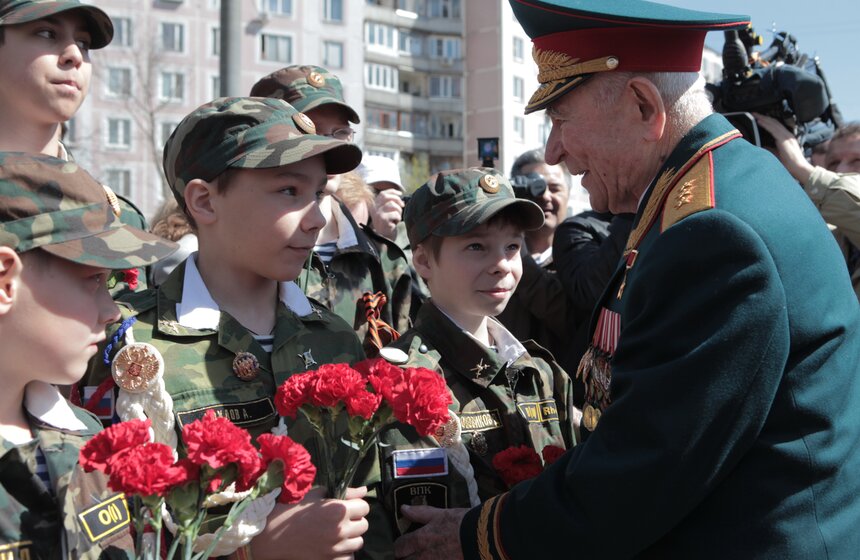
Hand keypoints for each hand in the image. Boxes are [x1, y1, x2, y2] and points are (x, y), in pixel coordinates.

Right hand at [250, 486, 369, 559]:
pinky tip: (334, 546)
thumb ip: (345, 492)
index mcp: (339, 510)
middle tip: (341, 520)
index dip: (356, 505)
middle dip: (355, 521)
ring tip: (337, 533)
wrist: (275, 534)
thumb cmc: (295, 510)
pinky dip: (344, 552)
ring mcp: (336, 548)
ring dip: (351, 537)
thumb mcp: (318, 495)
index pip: (364, 507)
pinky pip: (349, 557)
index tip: (348, 506)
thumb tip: (364, 491)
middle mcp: (341, 529)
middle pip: (364, 525)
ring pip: (358, 542)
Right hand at [370, 189, 404, 239]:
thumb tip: (400, 196)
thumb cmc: (387, 225)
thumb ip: (390, 204)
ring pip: (392, 205)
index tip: (401, 193)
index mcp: (375, 206)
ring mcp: (377, 214)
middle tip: (402, 206)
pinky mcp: (383, 220)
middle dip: (397, 200)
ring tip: (397, 218)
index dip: (392, 192)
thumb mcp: (387, 213)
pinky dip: (398, 218)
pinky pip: (395, 214)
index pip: (383, 194)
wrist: (384, 239)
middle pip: (387, 197)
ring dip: (398, 211)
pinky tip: (395, 223)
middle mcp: (374, 209)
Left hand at [393, 505, 466, 559]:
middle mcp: (423, 557)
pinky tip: (434, 558)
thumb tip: (404, 509)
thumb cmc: (461, 523)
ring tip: (422, 555)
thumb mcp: (439, 514)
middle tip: (409, 553)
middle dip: (404, 557)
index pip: (399, 547)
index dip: (399, 545)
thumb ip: (419, 513)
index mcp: (419, 540)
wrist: (481, 537)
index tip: (403, 544)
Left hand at [753, 113, 813, 183]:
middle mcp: (787, 135)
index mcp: (787, 137)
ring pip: (774, 124)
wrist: (799, 169)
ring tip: (754, 115)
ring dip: (763, 118)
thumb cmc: (790, 164)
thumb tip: (760, 146)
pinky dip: (766, 124)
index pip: (776, 126)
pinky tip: (759, 121)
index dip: (767, 121)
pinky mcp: (784, 140)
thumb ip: (770, 149)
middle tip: (754, 113)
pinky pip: (774, 130)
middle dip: (764, 117)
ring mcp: (787, 136)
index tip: (758, 118)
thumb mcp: (777, 154)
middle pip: (774, 122)